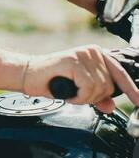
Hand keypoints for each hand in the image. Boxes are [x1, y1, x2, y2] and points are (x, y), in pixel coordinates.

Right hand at [23, 44, 138, 111]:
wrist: (28, 75)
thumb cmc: (51, 81)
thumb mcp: (79, 91)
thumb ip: (96, 96)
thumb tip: (111, 106)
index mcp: (96, 55)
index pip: (120, 73)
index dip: (132, 90)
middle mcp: (92, 51)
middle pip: (110, 86)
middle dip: (93, 97)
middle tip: (76, 95)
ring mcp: (83, 54)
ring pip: (99, 88)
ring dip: (83, 98)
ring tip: (69, 92)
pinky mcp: (74, 61)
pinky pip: (87, 88)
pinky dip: (77, 96)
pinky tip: (66, 91)